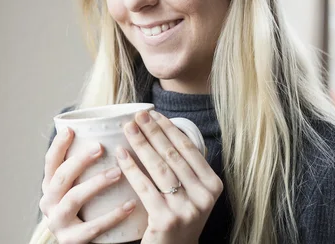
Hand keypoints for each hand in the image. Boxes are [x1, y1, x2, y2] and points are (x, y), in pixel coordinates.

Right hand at [38, 127, 136, 243]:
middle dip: (80, 160)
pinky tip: (130, 205)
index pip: (50, 162)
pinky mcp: (71, 241)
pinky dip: (113, 215)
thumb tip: (109, 133)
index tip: (71, 129)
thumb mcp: (80, 186)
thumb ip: (86, 167)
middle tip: (101, 147)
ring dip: (96, 183)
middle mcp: (49, 204)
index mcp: (50, 187)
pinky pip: (92, 227)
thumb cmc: (90, 208)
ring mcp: (58, 223)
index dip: (58, 145)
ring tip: (118, 172)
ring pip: (74, 198)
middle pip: (61, 177)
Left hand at [115, 110, 222, 243]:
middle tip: (137, 115)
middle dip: (153, 132)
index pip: (188, 149)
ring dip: (141, 144)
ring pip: (159, 168)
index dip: (169, 129)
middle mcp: (204, 197)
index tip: (153, 114)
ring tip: (128, 128)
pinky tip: (121, 154)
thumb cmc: (179, 216)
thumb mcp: (192, 192)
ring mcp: (186, 209)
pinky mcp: (166, 219)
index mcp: (213, 185)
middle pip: (173, 155)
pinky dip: (131, 168)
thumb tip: (162, 128)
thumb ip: (185, 167)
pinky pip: (145, 186)